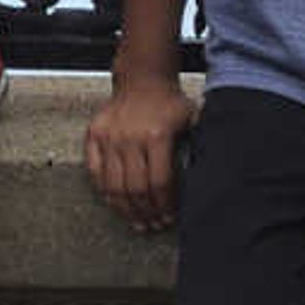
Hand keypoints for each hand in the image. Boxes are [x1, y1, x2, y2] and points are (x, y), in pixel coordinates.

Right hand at [85, 73, 195, 233]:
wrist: (143, 79)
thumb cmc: (169, 102)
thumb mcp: (191, 119)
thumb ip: (199, 146)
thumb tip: (210, 177)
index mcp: (157, 135)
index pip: (160, 182)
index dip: (165, 205)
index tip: (169, 216)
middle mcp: (130, 138)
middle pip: (136, 188)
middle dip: (146, 212)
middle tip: (153, 225)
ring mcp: (109, 137)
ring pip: (114, 185)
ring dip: (126, 209)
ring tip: (136, 222)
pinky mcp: (94, 135)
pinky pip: (95, 171)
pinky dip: (104, 191)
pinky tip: (115, 203)